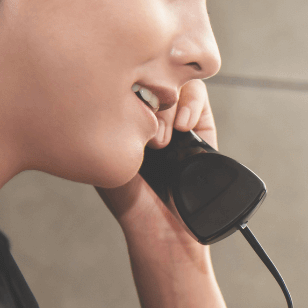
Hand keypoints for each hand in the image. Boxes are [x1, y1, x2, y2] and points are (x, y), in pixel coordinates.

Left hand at [97, 79, 217, 238]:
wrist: (168, 233)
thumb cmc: (134, 206)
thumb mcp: (110, 161)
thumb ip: (109, 128)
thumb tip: (105, 92)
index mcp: (121, 119)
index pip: (123, 79)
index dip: (126, 79)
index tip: (122, 97)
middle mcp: (149, 116)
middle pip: (152, 73)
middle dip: (151, 90)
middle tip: (145, 118)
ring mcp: (176, 121)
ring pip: (177, 83)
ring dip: (173, 103)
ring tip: (164, 136)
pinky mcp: (201, 130)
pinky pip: (200, 101)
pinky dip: (193, 106)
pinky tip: (184, 126)